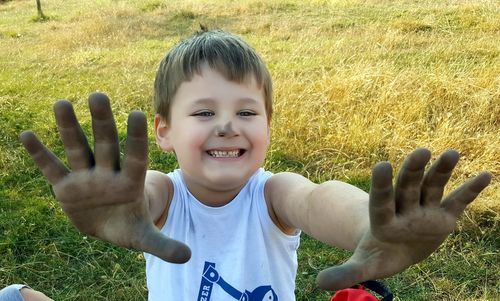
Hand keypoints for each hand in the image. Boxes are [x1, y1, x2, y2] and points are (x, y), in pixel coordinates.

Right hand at [20, 92, 190, 262]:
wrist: (108, 225)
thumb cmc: (129, 225)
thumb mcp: (143, 237)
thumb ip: (162, 244)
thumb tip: (188, 257)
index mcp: (129, 183)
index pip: (134, 157)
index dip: (135, 138)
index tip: (137, 113)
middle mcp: (107, 174)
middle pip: (104, 145)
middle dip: (102, 122)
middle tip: (98, 95)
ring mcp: (85, 178)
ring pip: (77, 149)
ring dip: (69, 128)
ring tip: (62, 103)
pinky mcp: (65, 186)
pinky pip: (51, 168)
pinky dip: (39, 154)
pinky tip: (26, 135)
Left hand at [317, 148, 490, 289]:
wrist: (397, 249)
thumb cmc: (379, 254)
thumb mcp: (365, 265)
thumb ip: (347, 272)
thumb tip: (319, 283)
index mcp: (383, 219)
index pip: (381, 200)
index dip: (381, 185)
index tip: (380, 165)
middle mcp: (404, 209)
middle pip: (407, 187)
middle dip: (413, 171)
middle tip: (419, 152)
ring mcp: (424, 210)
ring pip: (432, 187)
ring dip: (442, 171)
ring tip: (452, 153)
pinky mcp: (444, 216)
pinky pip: (458, 201)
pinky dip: (471, 190)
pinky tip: (486, 176)